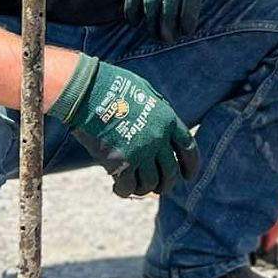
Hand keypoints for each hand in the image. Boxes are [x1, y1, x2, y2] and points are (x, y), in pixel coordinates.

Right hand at [47, 54, 198, 197]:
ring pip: (151, 183)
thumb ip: (156, 112)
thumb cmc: (111, 86)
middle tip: (159, 188)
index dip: (191, 166)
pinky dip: (125, 191)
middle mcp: (158, 138)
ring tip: (136, 187)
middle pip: (171, 171)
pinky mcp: (121, 162)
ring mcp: (141, 151)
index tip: (188, 177)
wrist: (87, 91)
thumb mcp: (144, 92)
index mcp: (168, 119)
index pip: (188, 149)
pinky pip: (129, 187)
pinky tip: (118, 188)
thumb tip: (162, 128)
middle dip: (166, 184)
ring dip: (144, 189)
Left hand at [124, 0, 253, 41]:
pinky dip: (186, 22)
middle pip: (150, 3)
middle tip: (156, 35)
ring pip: (167, 9)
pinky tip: (187, 30)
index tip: (133, 22)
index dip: (131, 8)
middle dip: (151, 24)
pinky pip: (189, 8)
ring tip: (170, 37)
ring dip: (167, 29)